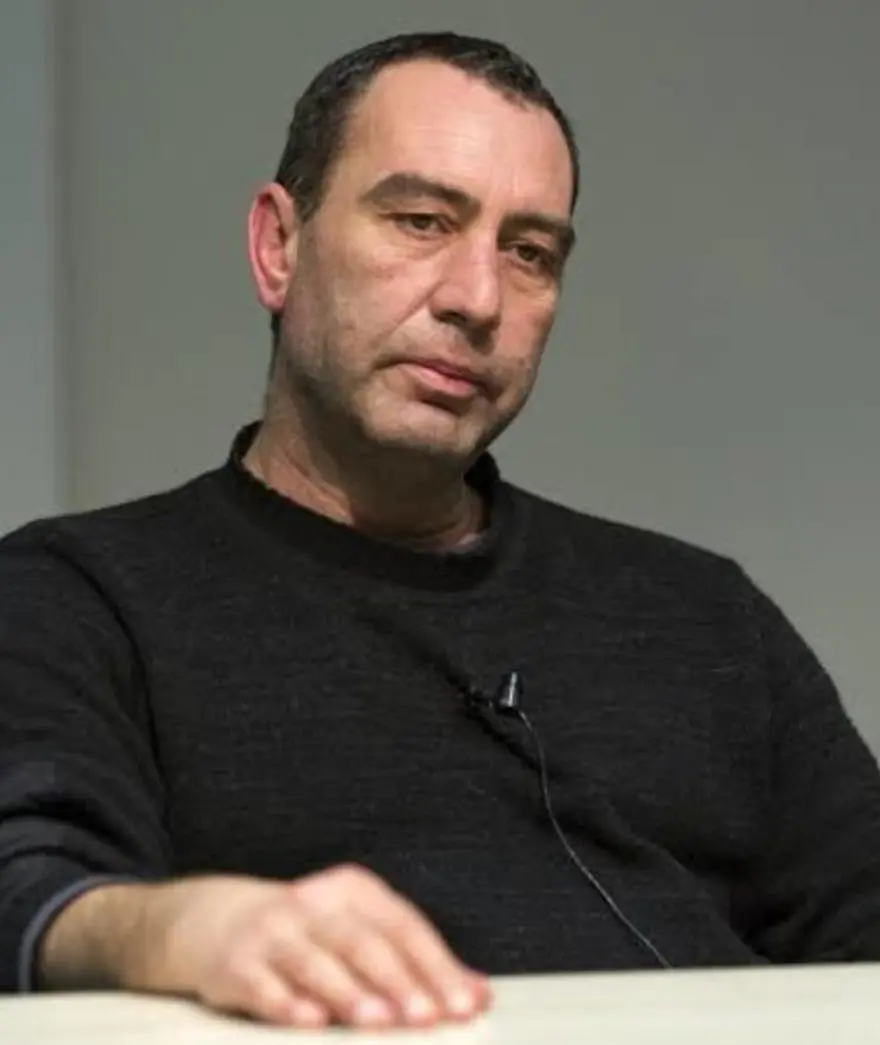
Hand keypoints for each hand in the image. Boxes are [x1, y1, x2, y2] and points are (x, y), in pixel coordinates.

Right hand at [134, 865, 490, 1028]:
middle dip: (399, 980)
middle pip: (363, 942)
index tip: (463, 1003)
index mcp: (352, 892)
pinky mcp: (235, 964)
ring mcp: (272, 932)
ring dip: (349, 992)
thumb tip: (478, 992)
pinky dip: (287, 1003)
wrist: (210, 918)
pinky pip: (264, 984)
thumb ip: (413, 961)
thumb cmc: (302, 932)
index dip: (436, 964)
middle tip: (429, 1016)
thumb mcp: (355, 929)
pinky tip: (310, 1022)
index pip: (403, 926)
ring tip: (380, 1020)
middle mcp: (314, 905)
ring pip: (316, 961)